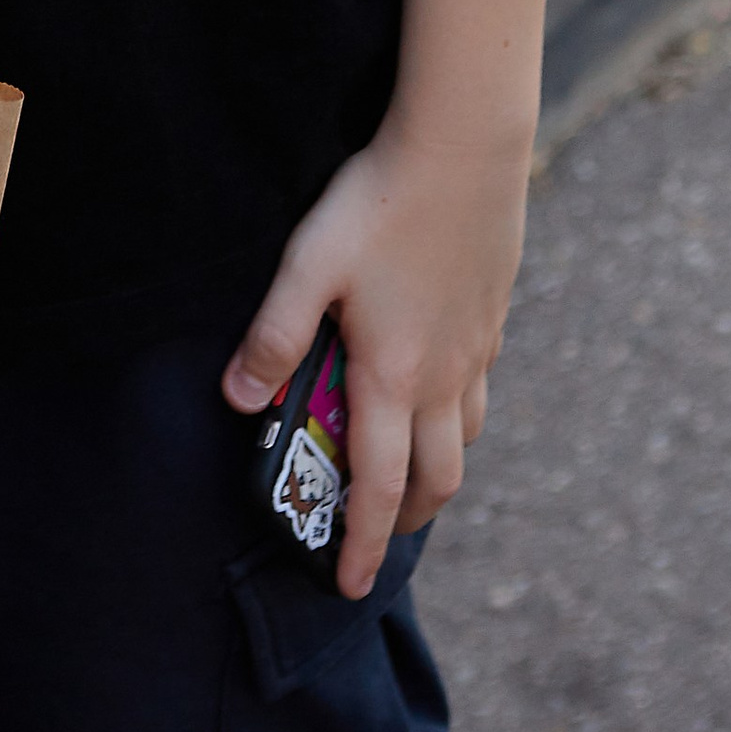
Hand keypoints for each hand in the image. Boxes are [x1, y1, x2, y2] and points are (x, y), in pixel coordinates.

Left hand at [221, 121, 531, 600]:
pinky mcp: (494, 314)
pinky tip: (441, 386)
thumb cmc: (380, 201)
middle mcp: (444, 376)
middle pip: (437, 479)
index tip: (351, 586)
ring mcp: (476, 347)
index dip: (365, 543)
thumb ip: (274, 333)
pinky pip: (482, 388)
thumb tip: (236, 399)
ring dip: (440, 470)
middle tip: (381, 535)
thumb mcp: (310, 263)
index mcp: (394, 376)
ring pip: (468, 438)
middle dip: (408, 519)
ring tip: (412, 471)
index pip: (380, 487)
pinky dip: (462, 413)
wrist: (464, 145)